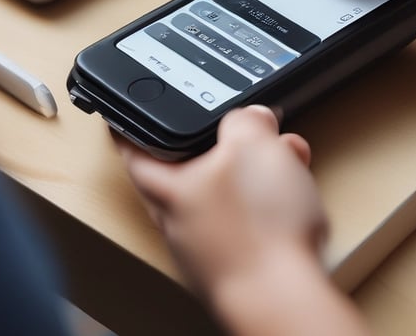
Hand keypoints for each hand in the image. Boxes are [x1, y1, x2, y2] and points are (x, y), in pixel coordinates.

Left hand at [116, 106, 326, 296]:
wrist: (283, 297)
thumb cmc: (257, 228)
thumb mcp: (253, 145)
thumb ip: (246, 122)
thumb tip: (251, 117)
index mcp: (170, 189)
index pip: (135, 153)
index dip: (130, 130)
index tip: (123, 117)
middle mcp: (180, 222)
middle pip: (186, 175)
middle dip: (218, 149)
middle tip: (240, 133)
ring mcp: (208, 249)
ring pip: (224, 196)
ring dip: (254, 174)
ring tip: (286, 163)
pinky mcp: (237, 266)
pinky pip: (246, 222)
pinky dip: (267, 204)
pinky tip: (292, 200)